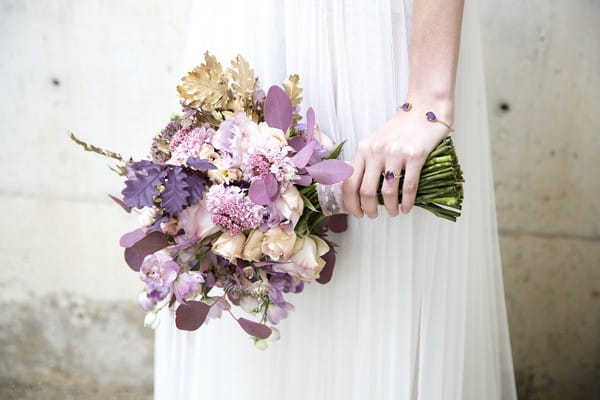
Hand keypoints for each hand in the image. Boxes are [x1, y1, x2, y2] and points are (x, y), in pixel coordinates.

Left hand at [342, 101, 452, 217]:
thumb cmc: (402, 126)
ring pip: (387, 192)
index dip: (350, 202)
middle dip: (368, 209)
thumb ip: (367, 160)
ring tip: (393, 212)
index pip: (349, 182)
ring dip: (390, 208)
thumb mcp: (376, 140)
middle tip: (372, 216)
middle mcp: (376, 151)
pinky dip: (407, 202)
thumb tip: (360, 189)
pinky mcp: (415, 155)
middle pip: (366, 191)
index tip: (356, 212)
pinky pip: (409, 186)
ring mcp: (395, 153)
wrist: (425, 107)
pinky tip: (407, 208)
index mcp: (363, 149)